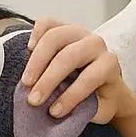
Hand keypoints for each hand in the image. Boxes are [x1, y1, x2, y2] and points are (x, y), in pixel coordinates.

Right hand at [20, 18, 135, 124]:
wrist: (106, 84)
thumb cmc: (101, 99)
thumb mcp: (101, 110)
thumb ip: (86, 109)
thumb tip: (59, 110)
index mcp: (109, 64)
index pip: (89, 77)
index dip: (71, 96)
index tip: (54, 113)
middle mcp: (96, 44)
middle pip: (68, 56)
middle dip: (48, 79)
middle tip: (33, 100)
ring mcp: (79, 33)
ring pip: (55, 37)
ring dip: (36, 61)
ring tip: (26, 82)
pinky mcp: (64, 27)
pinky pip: (47, 24)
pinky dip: (36, 34)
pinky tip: (29, 50)